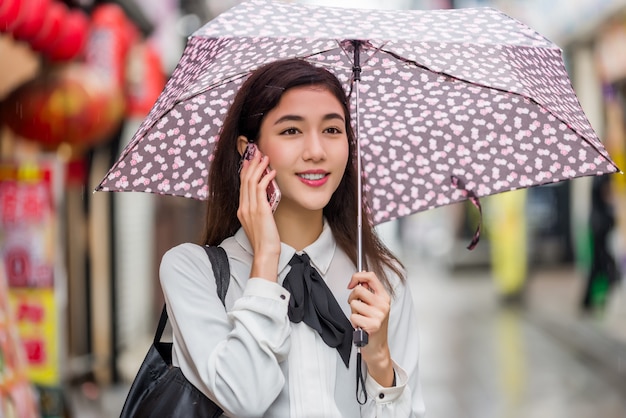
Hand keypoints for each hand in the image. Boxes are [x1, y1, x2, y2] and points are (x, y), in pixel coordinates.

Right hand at [237, 151, 280, 280]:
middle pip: (244, 180)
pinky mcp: (260, 210)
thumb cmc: (265, 241)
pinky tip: (272, 172)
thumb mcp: (259, 223)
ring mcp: (250, 208)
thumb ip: (259, 211)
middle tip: (257, 153)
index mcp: (242, 210)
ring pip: (251, 182)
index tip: (250, 161)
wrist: (265, 252)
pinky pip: (261, 189)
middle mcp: (243, 208)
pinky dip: (266, 178)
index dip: (246, 171)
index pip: (242, 186)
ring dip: (258, 168)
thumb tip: (267, 200)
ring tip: (265, 158)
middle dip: (251, 164)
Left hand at [348, 271, 393, 386]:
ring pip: (354, 304)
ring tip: (361, 318)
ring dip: (354, 312)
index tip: (351, 283)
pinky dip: (354, 322)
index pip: (371, 277)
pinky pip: (353, 316)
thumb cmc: (374, 326)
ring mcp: (378, 315)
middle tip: (357, 307)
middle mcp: (383, 305)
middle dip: (353, 298)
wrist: (377, 347)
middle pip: (359, 289)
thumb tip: (360, 278)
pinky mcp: (372, 325)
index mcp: (384, 297)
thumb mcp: (375, 306)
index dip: (357, 276)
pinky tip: (361, 326)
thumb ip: (369, 291)